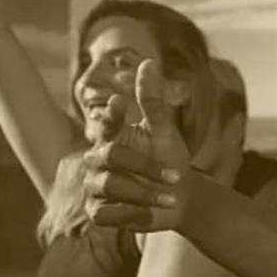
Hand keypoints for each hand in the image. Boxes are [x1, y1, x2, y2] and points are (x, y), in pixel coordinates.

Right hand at [83, 60, 191, 230]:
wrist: (180, 201)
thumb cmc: (170, 162)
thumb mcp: (166, 133)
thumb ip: (154, 102)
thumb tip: (149, 62)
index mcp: (113, 137)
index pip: (106, 123)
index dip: (109, 114)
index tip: (118, 102)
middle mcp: (98, 160)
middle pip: (111, 155)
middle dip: (146, 166)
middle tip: (176, 175)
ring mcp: (95, 186)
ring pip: (111, 185)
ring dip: (146, 193)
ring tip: (171, 197)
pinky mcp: (98, 211)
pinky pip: (105, 213)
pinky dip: (130, 214)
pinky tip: (149, 214)